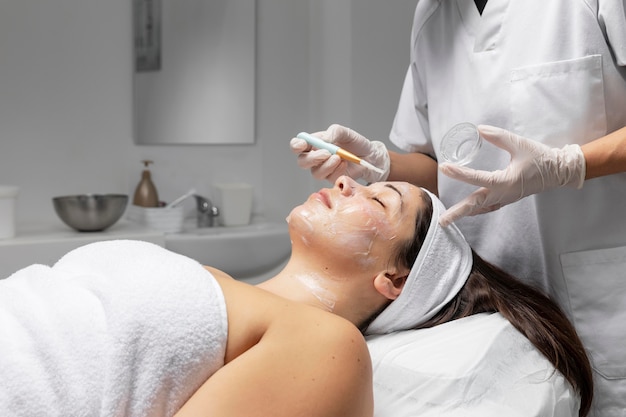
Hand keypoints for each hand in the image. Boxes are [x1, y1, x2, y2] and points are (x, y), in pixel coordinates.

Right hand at [289, 124, 389, 182]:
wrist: (369, 156)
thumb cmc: (355, 143)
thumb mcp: (346, 133)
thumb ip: (334, 132)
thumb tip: (324, 140)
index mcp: (314, 144)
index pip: (298, 145)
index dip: (296, 145)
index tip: (303, 144)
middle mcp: (315, 158)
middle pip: (302, 162)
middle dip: (313, 158)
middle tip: (327, 153)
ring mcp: (323, 169)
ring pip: (315, 172)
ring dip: (327, 165)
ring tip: (339, 157)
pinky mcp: (331, 178)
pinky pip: (329, 177)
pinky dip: (336, 169)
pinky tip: (344, 163)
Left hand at [438, 125, 585, 226]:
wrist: (559, 171)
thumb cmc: (541, 157)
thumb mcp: (520, 143)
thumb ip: (499, 136)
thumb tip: (479, 129)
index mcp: (506, 181)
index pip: (477, 178)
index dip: (459, 173)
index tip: (444, 167)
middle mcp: (503, 193)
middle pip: (475, 204)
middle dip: (457, 212)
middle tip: (442, 220)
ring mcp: (505, 199)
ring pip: (480, 208)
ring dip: (464, 213)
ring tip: (447, 220)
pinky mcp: (507, 199)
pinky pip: (488, 208)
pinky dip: (475, 210)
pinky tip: (467, 211)